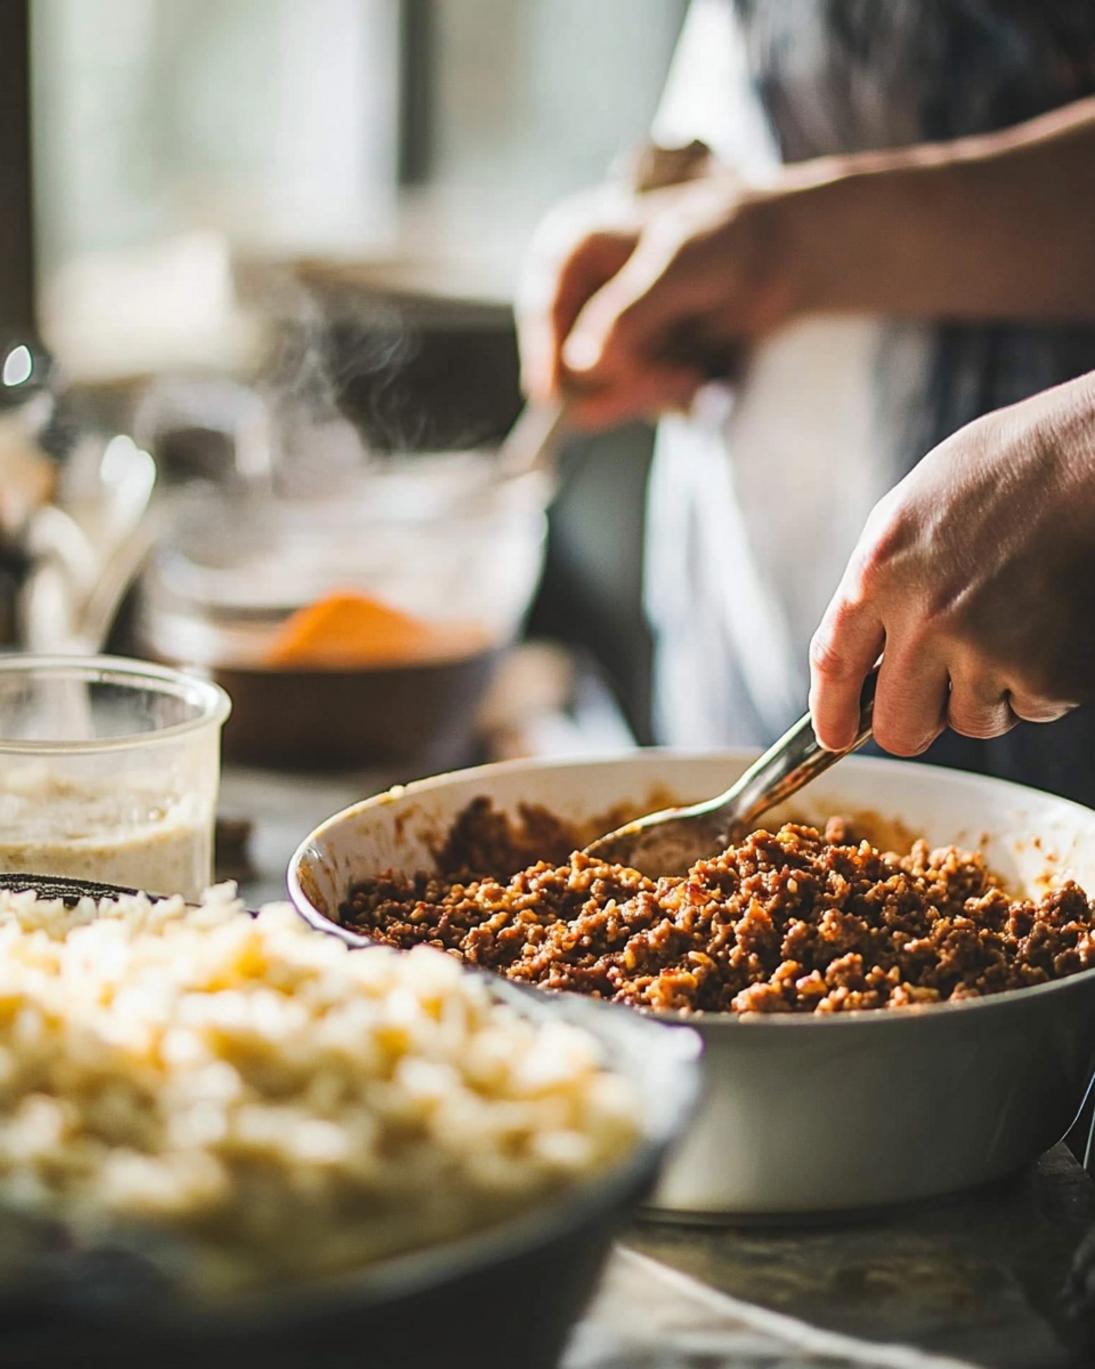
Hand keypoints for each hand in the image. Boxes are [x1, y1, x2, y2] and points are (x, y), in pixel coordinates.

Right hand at [516, 174, 798, 428]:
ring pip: (599, 389)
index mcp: (574, 250)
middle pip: (570, 362)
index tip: (552, 395)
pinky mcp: (629, 365)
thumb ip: (630, 315)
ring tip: (689, 375)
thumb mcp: (679, 267)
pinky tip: (692, 376)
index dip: (544, 355)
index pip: (545, 308)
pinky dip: (660, 396)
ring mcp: (603, 335)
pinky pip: (626, 400)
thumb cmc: (726, 239)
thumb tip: (581, 365)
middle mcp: (580, 295)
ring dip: (646, 391)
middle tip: (675, 381)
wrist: (777, 258)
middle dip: (622, 380)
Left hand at [809, 374, 1094, 754]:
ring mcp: (986, 649)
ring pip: (972, 722)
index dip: (832, 714)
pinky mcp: (1046, 672)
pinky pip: (1031, 709)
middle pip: (900, 727)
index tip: (835, 737)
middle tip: (939, 698)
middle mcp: (925, 619)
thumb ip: (880, 586)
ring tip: (1012, 627)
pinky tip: (1050, 625)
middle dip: (916, 723)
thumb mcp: (908, 513)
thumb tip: (864, 653)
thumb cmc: (1006, 472)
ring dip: (988, 694)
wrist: (1088, 458)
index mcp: (878, 573)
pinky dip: (1042, 682)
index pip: (835, 668)